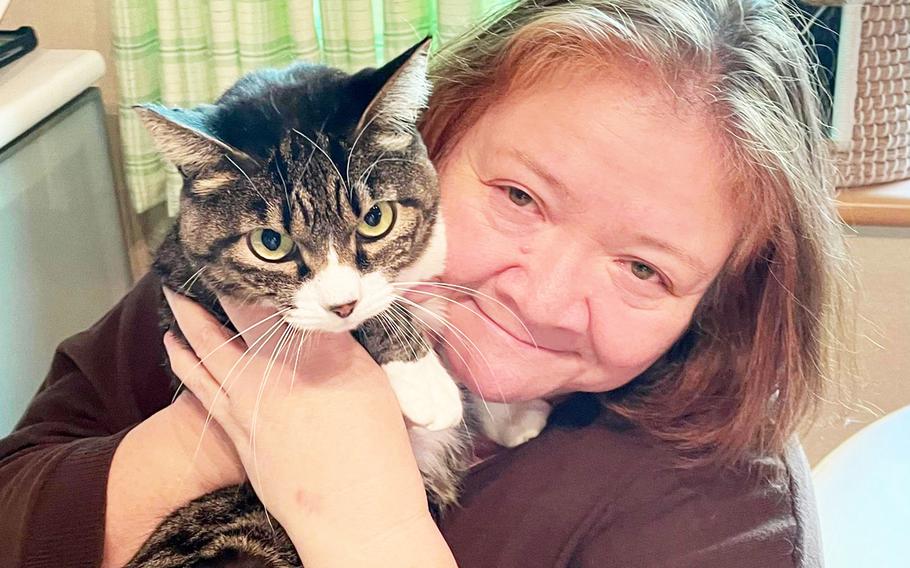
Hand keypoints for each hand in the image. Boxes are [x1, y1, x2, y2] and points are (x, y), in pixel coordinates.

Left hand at [161, 289, 435, 559]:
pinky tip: (182, 361)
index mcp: (310, 354)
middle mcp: (270, 376)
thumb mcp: (372, 382)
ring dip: (185, 333)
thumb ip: (341, 343)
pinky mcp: (238, 440)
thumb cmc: (377, 450)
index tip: (242, 260)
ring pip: (203, 362)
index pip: (269, 303)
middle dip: (203, 300)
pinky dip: (188, 371)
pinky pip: (202, 395)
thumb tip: (323, 314)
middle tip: (187, 276)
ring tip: (173, 312)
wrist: (356, 517)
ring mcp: (247, 410)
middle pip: (224, 328)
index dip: (250, 279)